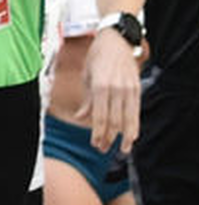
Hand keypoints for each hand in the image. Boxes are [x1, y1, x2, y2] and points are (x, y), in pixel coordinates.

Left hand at [78, 29, 139, 152]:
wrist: (115, 39)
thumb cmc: (96, 58)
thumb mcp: (86, 77)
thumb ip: (86, 100)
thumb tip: (80, 118)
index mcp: (100, 86)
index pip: (100, 117)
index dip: (98, 133)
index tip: (95, 144)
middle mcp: (116, 88)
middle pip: (114, 120)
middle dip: (108, 138)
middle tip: (103, 150)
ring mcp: (129, 87)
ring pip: (127, 117)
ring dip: (124, 136)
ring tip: (122, 150)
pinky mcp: (137, 87)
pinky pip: (136, 109)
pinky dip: (135, 124)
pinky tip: (133, 135)